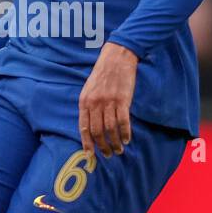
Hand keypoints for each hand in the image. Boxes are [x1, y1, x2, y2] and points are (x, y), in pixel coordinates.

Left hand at [78, 42, 137, 157]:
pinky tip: (127, 139)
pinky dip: (125, 133)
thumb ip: (88, 106)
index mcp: (84, 101)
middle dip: (103, 146)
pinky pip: (123, 121)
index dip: (87, 143)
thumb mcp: (89, 89)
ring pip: (111, 129)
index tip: (90, 154)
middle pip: (97, 131)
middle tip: (108, 154)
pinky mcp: (122, 100)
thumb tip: (89, 127)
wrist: (116, 57)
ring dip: (115, 142)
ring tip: (119, 149)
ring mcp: (109, 102)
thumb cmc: (103, 74)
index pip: (83, 127)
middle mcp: (95, 103)